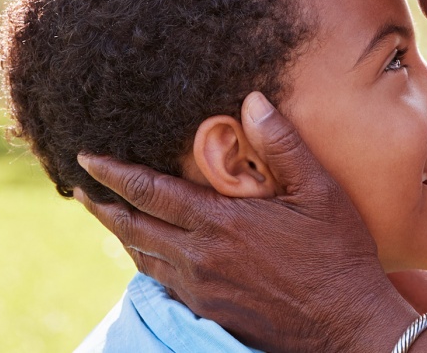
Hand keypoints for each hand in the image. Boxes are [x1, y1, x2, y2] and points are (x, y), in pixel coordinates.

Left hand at [76, 92, 426, 351]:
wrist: (346, 325)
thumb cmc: (338, 253)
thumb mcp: (318, 190)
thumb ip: (281, 144)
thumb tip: (251, 100)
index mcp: (220, 224)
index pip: (149, 192)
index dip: (113, 173)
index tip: (87, 158)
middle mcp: (200, 258)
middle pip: (131, 229)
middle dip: (102, 207)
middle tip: (80, 190)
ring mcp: (202, 289)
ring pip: (143, 258)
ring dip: (120, 235)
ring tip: (108, 216)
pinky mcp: (209, 311)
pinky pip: (163, 282)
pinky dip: (146, 262)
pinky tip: (148, 255)